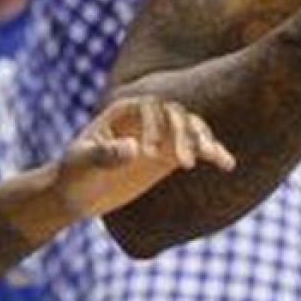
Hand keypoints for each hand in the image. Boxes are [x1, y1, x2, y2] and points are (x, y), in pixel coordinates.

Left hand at [54, 96, 234, 221]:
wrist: (76, 194)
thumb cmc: (73, 174)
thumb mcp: (82, 164)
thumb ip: (105, 154)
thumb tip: (133, 148)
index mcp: (125, 110)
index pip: (152, 106)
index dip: (156, 125)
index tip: (149, 154)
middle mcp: (149, 118)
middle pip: (178, 115)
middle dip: (185, 135)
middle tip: (184, 163)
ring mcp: (162, 134)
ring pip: (193, 128)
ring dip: (204, 141)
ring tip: (212, 157)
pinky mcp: (171, 154)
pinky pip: (198, 149)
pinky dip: (213, 154)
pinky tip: (227, 164)